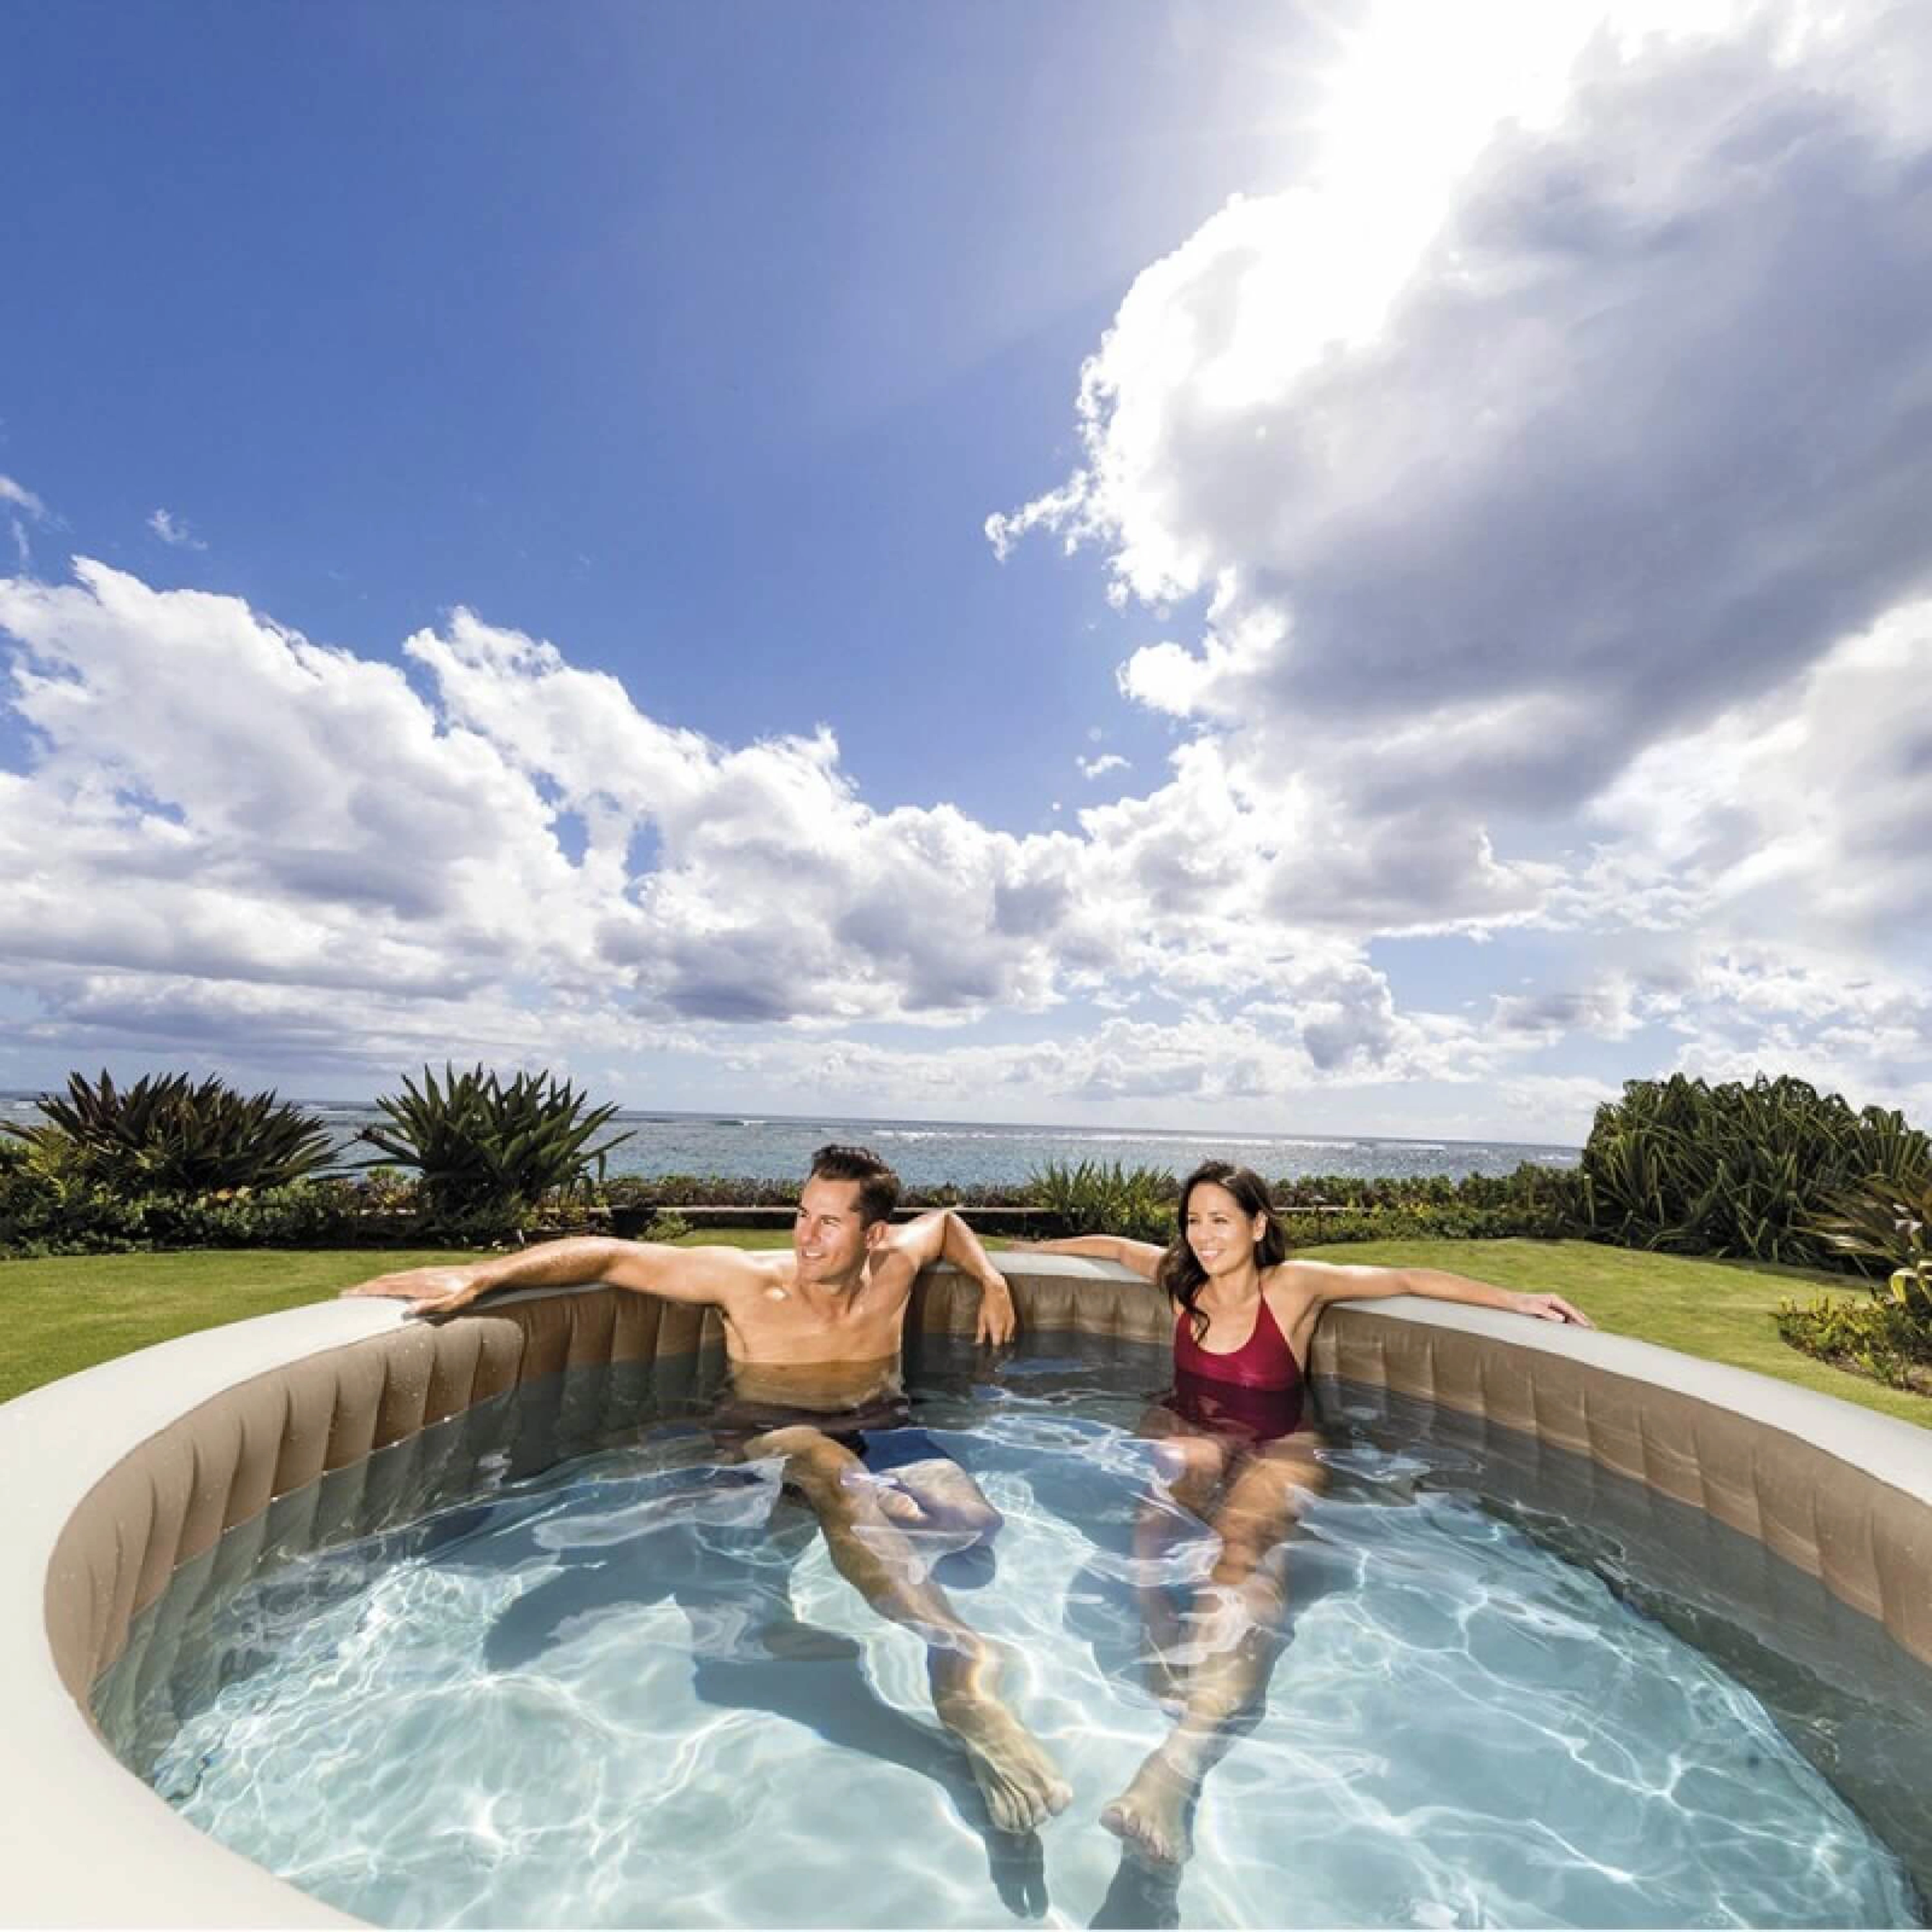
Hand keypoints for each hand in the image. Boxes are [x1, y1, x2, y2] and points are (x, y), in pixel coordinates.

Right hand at [340, 1264, 484, 1318]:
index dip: (366, 1291)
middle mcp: (415, 1277)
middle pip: (383, 1281)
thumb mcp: (450, 1304)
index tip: (348, 1294)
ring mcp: (419, 1273)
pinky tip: (385, 1284)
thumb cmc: (465, 1293)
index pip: (386, 1288)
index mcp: (417, 1285)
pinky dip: (386, 1280)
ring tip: (359, 1290)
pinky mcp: (425, 1273)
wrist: (478, 1276)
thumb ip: (430, 1307)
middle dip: (363, 1288)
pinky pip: (400, 1276)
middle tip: (344, 1293)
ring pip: (391, 1278)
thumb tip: (409, 1311)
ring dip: (373, 1283)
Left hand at [976, 1272, 1017, 1344]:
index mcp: (997, 1328)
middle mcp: (1006, 1326)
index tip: (992, 1353)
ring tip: (1002, 1342)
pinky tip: (1007, 1333)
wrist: (997, 1290)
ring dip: (1005, 1339)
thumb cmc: (988, 1303)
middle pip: (1004, 1340)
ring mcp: (1011, 1321)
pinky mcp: (1013, 1316)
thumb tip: (979, 1342)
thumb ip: (981, 1331)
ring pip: (1009, 1335)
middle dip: (1000, 1345)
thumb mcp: (981, 1317)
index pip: (997, 1344)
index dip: (994, 1350)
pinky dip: (1009, 1331)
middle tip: (996, 1348)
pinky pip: (1012, 1328)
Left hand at [1508, 1290, 1592, 1328]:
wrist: (1510, 1302)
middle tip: (1595, 1331)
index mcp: (1554, 1299)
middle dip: (1584, 1321)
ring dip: (1578, 1324)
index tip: (1589, 1327)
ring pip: (1569, 1317)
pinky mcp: (1548, 1314)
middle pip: (1573, 1312)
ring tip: (1587, 1333)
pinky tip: (1572, 1333)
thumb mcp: (1533, 1308)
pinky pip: (1562, 1321)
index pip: (1571, 1310)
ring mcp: (1552, 1308)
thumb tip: (1562, 1319)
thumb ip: (1547, 1313)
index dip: (1581, 1319)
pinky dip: (1569, 1326)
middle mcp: (1555, 1303)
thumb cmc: (1520, 1304)